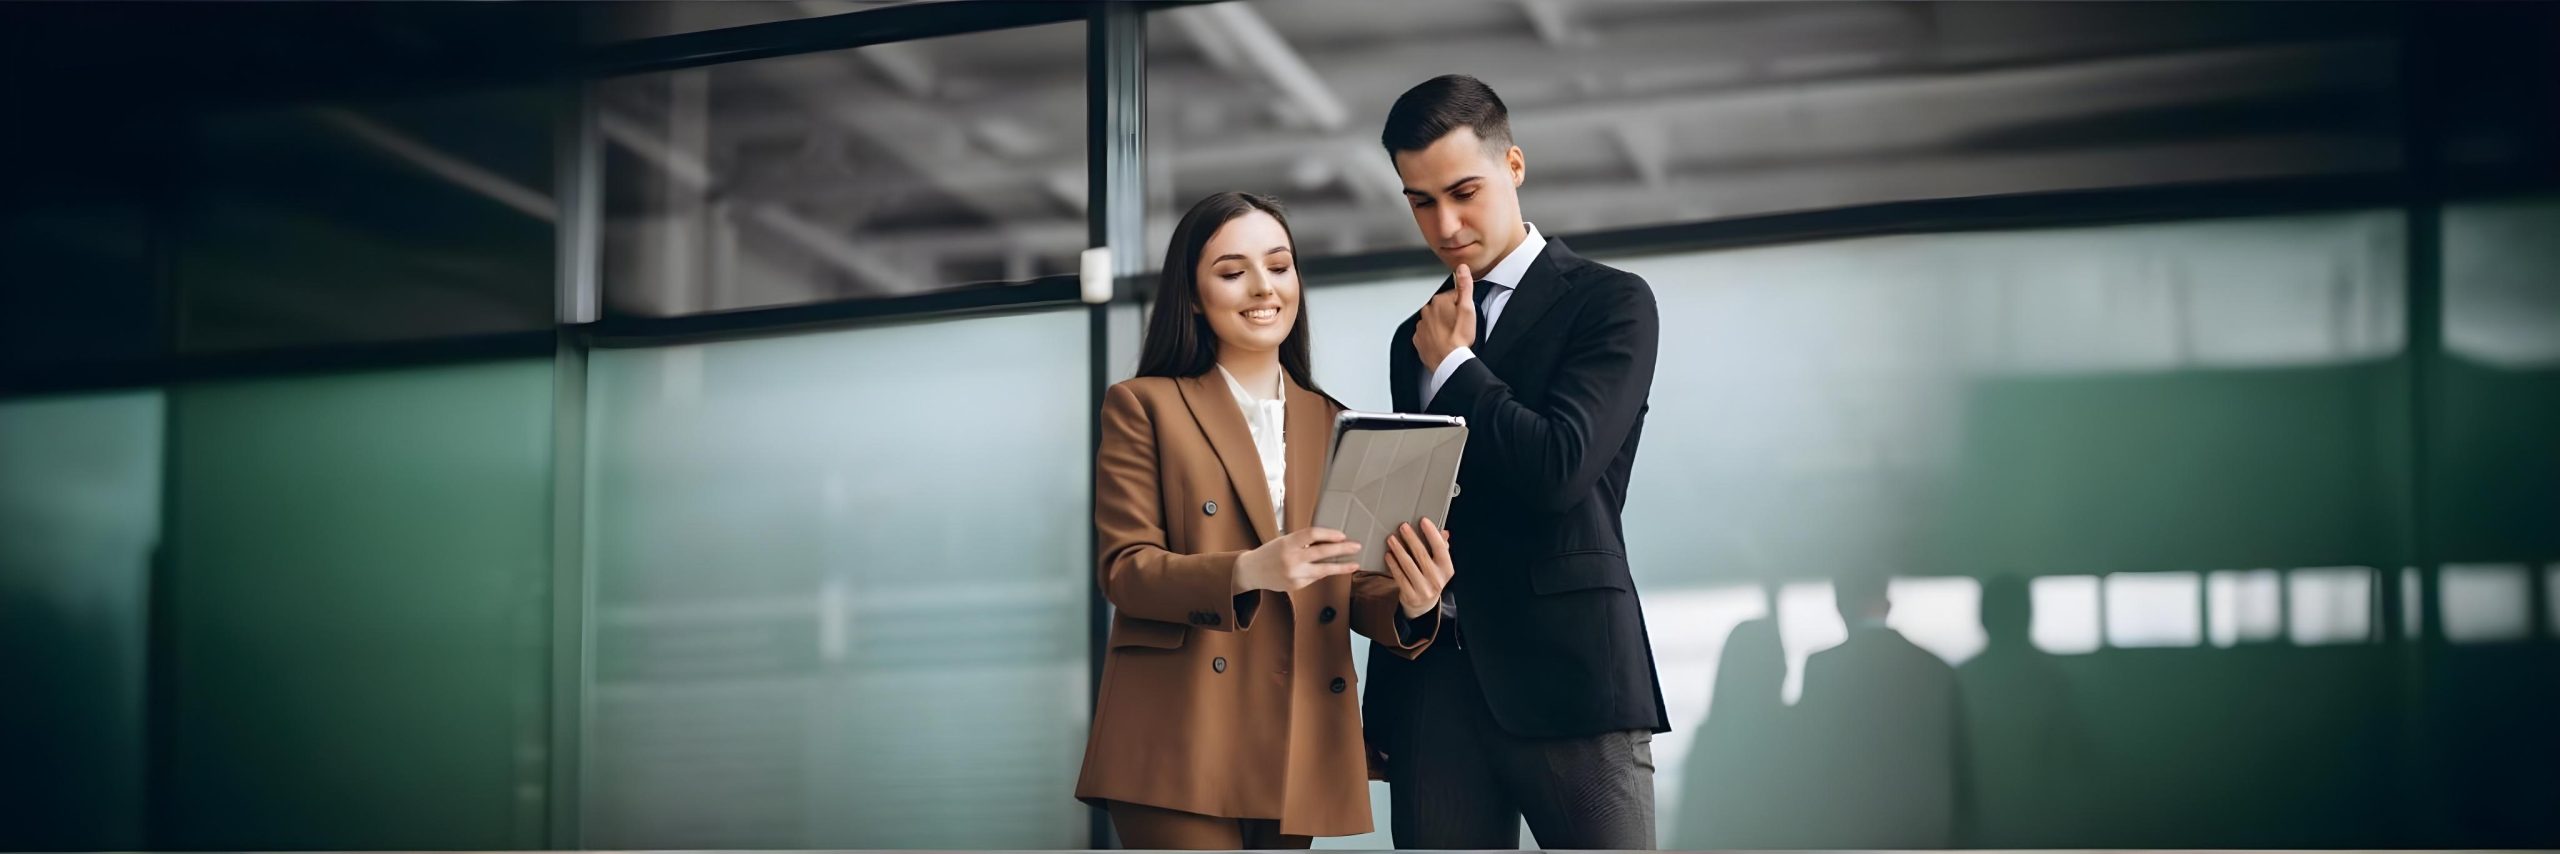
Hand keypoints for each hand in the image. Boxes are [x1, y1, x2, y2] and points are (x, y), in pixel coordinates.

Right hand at [1235, 527, 1362, 592]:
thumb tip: (1330, 542)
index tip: (1342, 535)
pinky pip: (1314, 578)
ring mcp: (1294, 574)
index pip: (1312, 534)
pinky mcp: (1296, 585)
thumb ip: (1303, 542)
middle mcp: (1291, 559)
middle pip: (1322, 552)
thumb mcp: (1284, 541)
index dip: (1329, 534)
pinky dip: (1321, 572)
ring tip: (1355, 565)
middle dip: (1342, 549)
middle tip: (1356, 547)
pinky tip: (1326, 569)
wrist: (1251, 571)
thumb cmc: (1270, 552)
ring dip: (1341, 567)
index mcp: (1287, 543)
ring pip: (1323, 570)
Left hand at [1383, 519, 1454, 618]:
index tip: (1423, 520)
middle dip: (1411, 539)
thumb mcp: (1440, 566)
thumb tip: (1444, 532)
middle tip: (1403, 526)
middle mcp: (1437, 580)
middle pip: (1422, 555)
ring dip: (1399, 550)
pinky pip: (1400, 576)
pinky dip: (1393, 565)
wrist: (1424, 605)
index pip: (1441, 548)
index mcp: (1446, 569)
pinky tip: (1388, 555)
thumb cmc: (1431, 578)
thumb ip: (1441, 548)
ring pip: (1409, 565)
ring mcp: (1424, 589)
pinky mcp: (1411, 595)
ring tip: (1391, 538)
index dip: (1432, 534)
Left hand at [1412, 264, 1476, 374]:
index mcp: (1439, 301)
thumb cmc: (1459, 338)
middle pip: (1442, 309)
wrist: (1449, 361)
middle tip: (1460, 327)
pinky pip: (1427, 335)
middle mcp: (1426, 311)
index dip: (1462, 306)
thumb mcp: (1468, 309)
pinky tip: (1443, 342)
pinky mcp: (1418, 340)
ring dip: (1441, 326)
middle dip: (1450, 315)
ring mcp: (1421, 326)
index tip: (1465, 317)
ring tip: (1452, 336)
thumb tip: (1462, 268)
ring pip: (1434, 321)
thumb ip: (1465, 286)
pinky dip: (1434, 338)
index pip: (1453, 297)